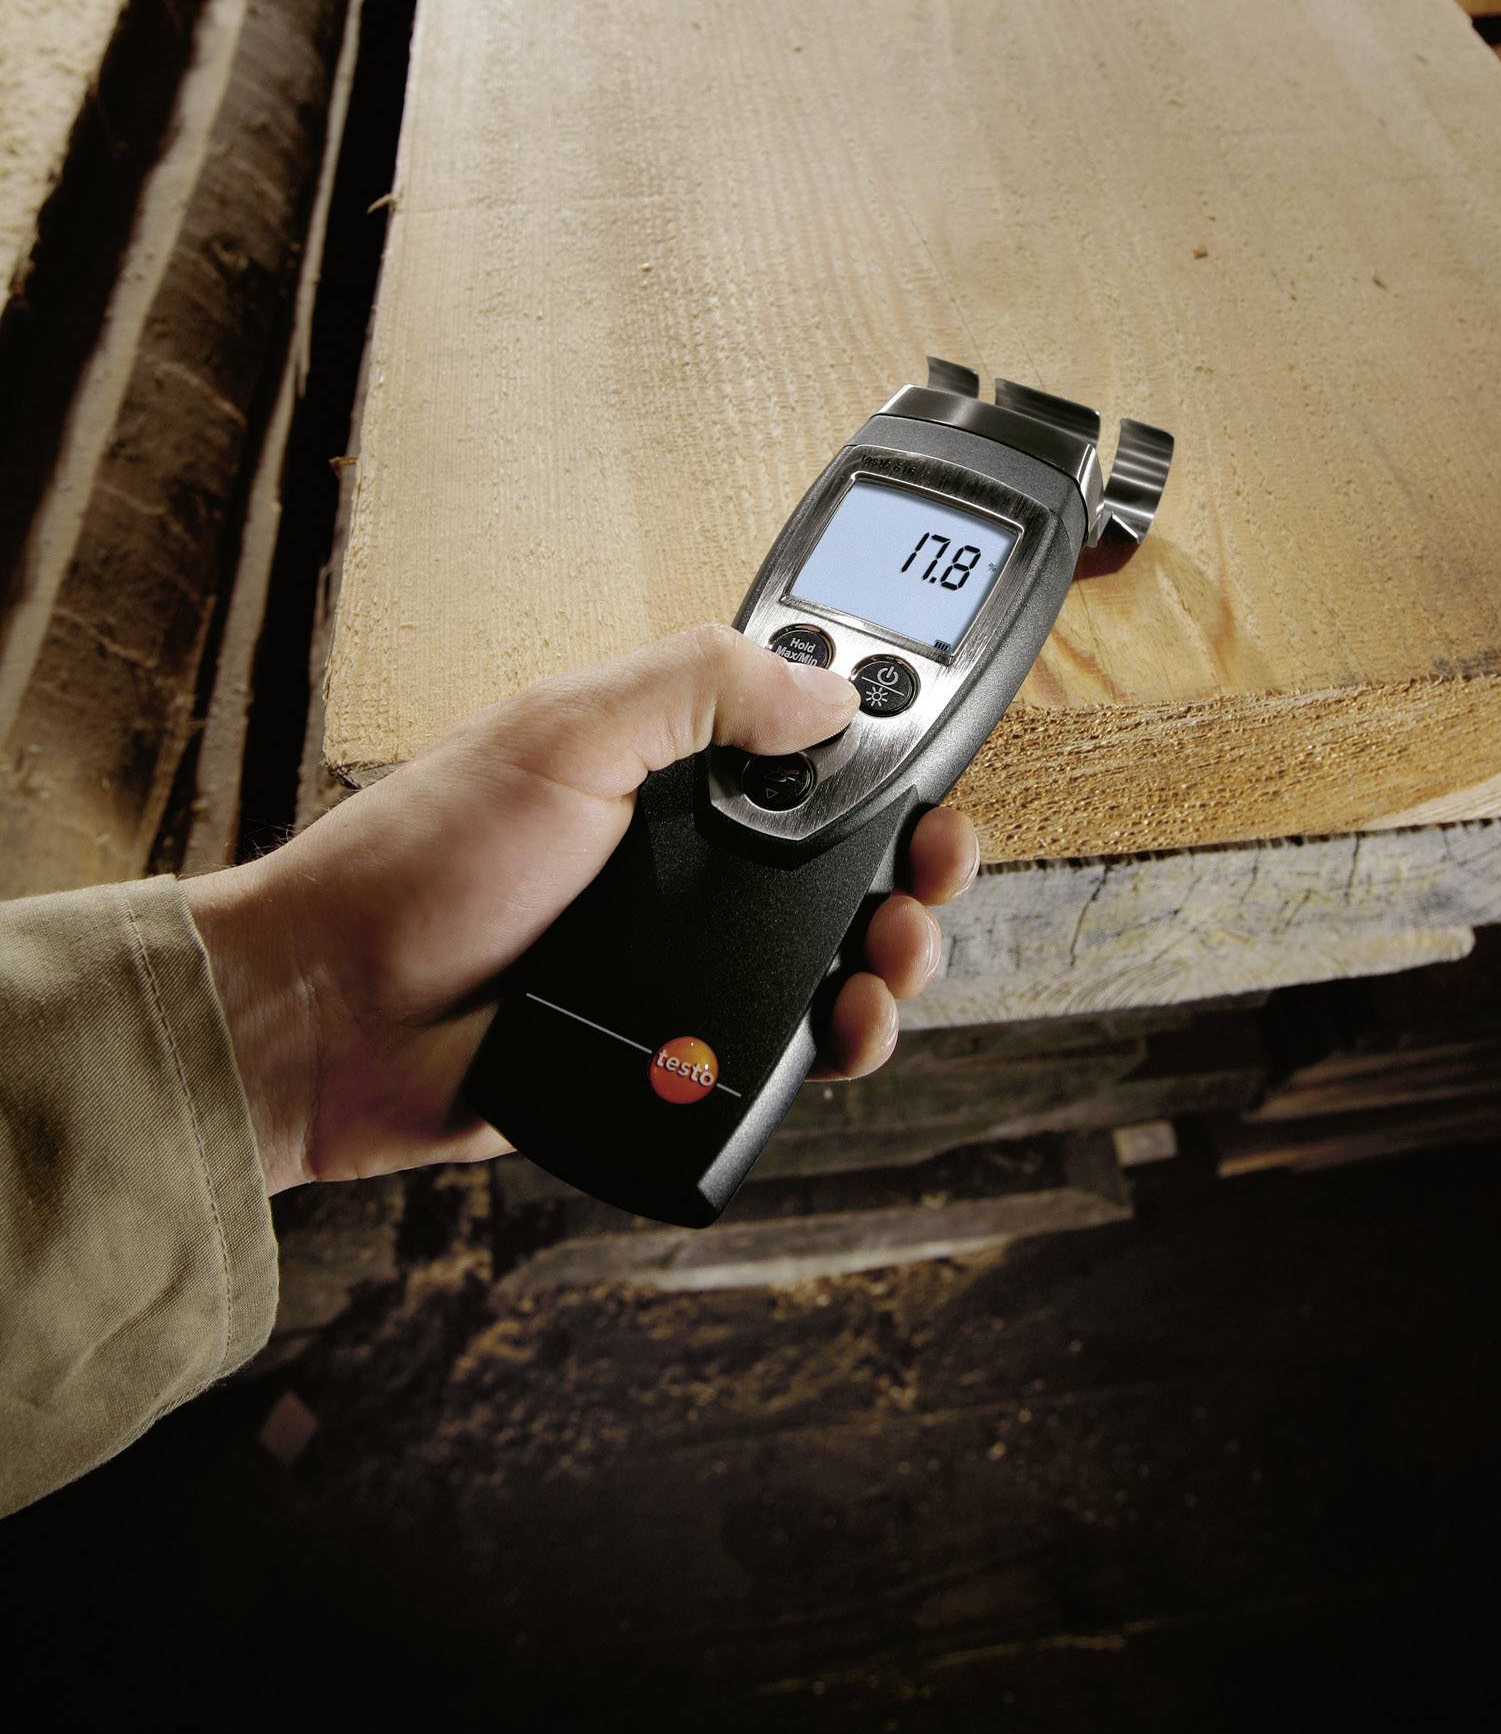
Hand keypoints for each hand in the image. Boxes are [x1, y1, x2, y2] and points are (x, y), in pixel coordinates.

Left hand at [185, 625, 978, 1195]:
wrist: (331, 1020)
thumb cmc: (415, 863)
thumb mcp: (562, 734)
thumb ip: (697, 688)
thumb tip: (829, 687)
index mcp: (663, 761)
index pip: (808, 731)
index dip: (884, 733)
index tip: (935, 745)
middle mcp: (686, 855)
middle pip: (848, 848)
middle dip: (915, 854)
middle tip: (932, 865)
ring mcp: (686, 952)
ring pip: (835, 950)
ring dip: (895, 948)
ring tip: (893, 955)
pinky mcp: (675, 1044)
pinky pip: (788, 1046)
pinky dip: (839, 1041)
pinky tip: (847, 1028)